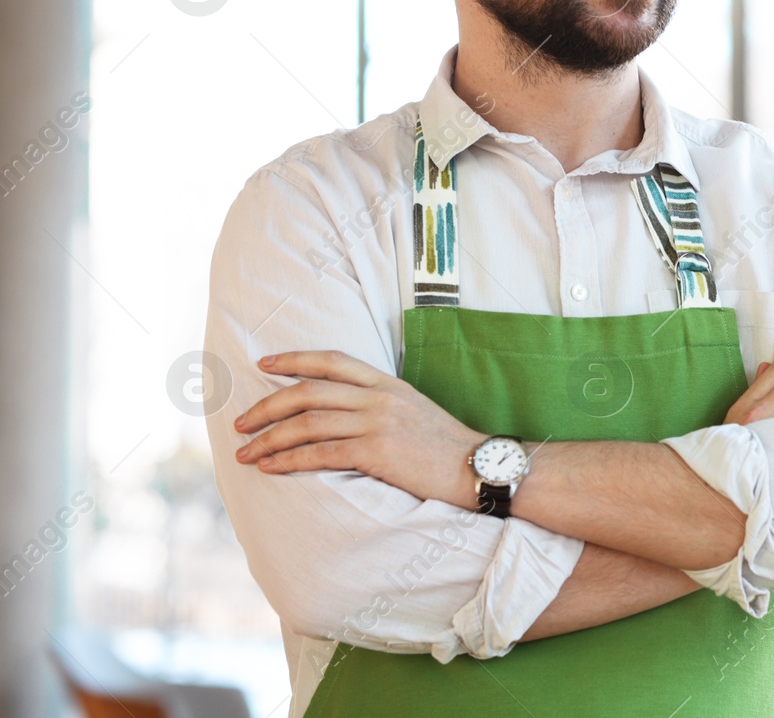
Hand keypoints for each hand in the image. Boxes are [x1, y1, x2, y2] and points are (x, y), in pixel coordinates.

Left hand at [232, 351, 483, 508]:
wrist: (477, 467)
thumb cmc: (446, 448)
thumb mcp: (414, 412)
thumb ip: (381, 405)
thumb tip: (344, 413)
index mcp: (387, 383)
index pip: (332, 360)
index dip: (294, 359)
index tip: (264, 364)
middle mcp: (379, 397)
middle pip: (308, 391)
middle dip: (267, 406)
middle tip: (241, 423)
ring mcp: (377, 422)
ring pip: (307, 423)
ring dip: (269, 438)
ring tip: (245, 453)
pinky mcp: (376, 452)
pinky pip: (320, 453)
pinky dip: (288, 460)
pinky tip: (270, 467)